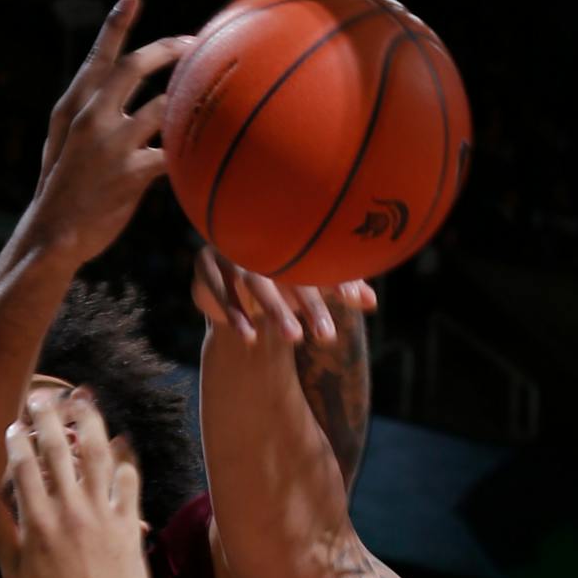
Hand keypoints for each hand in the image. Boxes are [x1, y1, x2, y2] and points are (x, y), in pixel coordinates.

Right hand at [0, 388, 146, 577]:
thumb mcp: (14, 574)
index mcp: (37, 521)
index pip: (23, 466)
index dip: (18, 440)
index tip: (14, 425)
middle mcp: (69, 510)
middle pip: (58, 450)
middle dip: (48, 417)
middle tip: (42, 397)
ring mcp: (102, 514)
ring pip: (96, 455)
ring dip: (89, 423)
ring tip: (82, 400)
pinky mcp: (128, 524)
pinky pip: (128, 481)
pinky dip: (125, 459)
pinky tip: (121, 442)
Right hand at [29, 0, 190, 267]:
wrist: (52, 234)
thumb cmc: (61, 190)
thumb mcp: (63, 145)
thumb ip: (88, 117)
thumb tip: (113, 98)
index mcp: (74, 107)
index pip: (98, 58)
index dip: (115, 26)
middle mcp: (91, 117)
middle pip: (135, 68)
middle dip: (168, 50)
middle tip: (193, 42)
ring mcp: (111, 144)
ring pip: (162, 106)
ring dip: (189, 99)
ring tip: (210, 97)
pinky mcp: (130, 173)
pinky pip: (173, 153)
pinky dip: (192, 150)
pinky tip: (208, 149)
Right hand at [191, 245, 376, 346]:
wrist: (223, 280)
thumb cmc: (275, 279)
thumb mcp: (307, 286)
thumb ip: (340, 288)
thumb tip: (372, 302)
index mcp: (287, 240)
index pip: (316, 260)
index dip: (336, 280)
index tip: (355, 301)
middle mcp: (260, 241)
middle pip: (288, 274)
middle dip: (310, 305)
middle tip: (328, 336)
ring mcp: (231, 250)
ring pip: (254, 281)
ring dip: (274, 310)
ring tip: (294, 338)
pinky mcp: (205, 265)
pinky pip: (221, 291)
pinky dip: (235, 314)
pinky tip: (250, 337)